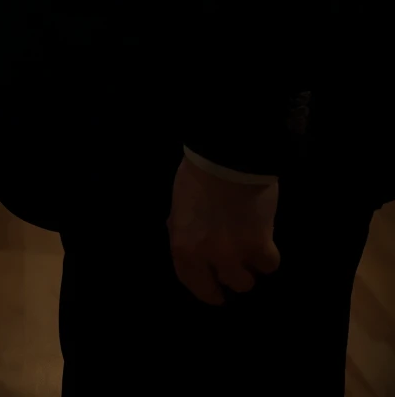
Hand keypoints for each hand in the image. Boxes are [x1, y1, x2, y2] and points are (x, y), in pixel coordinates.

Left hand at [167, 154, 280, 305]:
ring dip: (249, 266)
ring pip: (247, 281)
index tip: (216, 293)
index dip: (207, 290)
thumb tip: (189, 243)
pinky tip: (265, 238)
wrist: (227, 157)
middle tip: (236, 266)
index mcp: (183, 246)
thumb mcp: (180, 204)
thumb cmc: (198, 174)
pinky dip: (268, 254)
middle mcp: (208, 257)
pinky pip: (269, 264)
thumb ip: (185, 228)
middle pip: (226, 284)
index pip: (193, 283)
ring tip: (250, 248)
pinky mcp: (261, 246)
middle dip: (230, 277)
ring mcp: (236, 254)